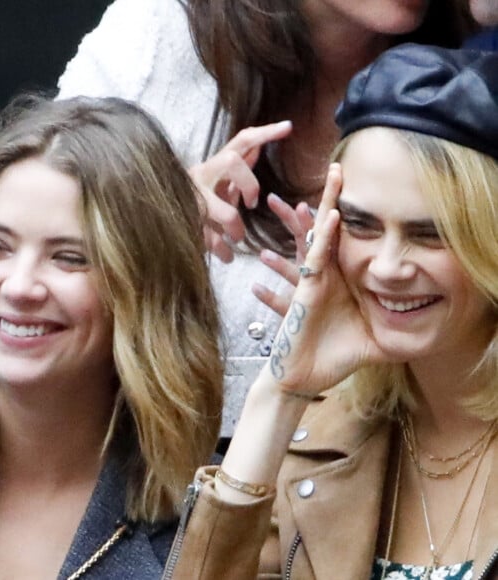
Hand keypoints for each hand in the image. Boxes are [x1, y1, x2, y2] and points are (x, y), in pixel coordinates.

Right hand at [189, 120, 292, 262]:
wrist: (157, 216)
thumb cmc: (198, 199)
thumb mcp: (220, 182)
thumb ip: (239, 167)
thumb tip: (257, 146)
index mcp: (214, 163)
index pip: (241, 140)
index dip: (265, 133)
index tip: (288, 128)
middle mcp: (202, 174)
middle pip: (233, 162)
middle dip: (250, 184)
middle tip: (252, 204)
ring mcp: (193, 197)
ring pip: (224, 211)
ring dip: (236, 227)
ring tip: (238, 238)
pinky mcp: (187, 222)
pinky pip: (211, 238)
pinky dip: (224, 250)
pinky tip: (228, 257)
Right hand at [265, 164, 387, 395]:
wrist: (303, 378)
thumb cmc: (333, 358)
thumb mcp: (374, 342)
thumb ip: (395, 333)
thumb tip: (426, 337)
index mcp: (344, 283)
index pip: (351, 243)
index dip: (357, 217)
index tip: (364, 191)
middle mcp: (329, 275)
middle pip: (333, 229)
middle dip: (335, 197)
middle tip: (340, 166)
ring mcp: (316, 279)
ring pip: (322, 234)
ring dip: (327, 203)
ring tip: (333, 174)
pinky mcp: (306, 290)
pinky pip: (316, 257)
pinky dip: (323, 236)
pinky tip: (332, 215)